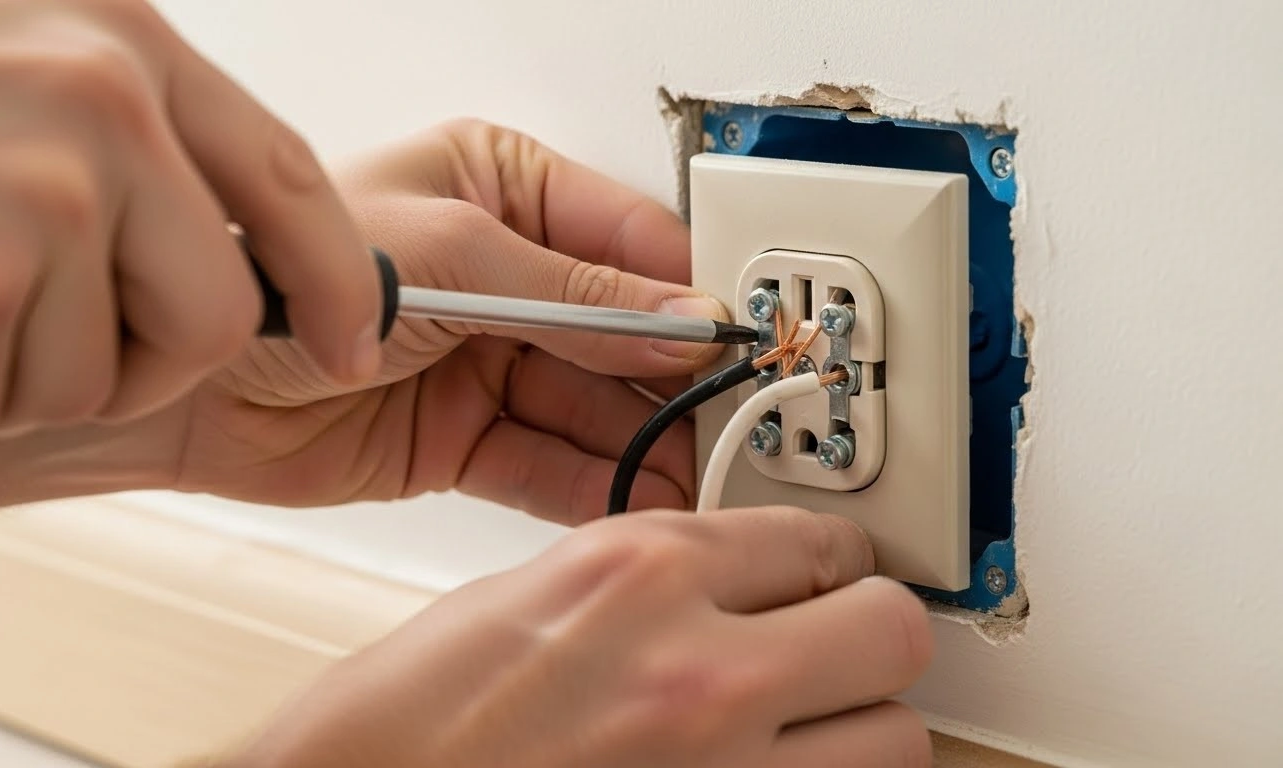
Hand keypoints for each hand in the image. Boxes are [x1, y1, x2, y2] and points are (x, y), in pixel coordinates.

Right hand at [0, 0, 383, 445]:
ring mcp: (42, 185)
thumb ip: (122, 128)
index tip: (353, 348)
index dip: (335, 281)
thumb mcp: (7, 68)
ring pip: (108, 377)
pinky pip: (11, 403)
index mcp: (124, 43)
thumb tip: (223, 243)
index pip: (286, 176)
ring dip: (22, 378)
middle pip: (221, 312)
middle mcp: (102, 97)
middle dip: (144, 363)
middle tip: (32, 337)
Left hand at [169, 119, 727, 520]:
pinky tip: (641, 504)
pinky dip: (596, 489)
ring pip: (597, 408)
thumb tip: (682, 318)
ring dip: (649, 444)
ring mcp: (490, 363)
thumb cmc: (287, 273)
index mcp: (505, 192)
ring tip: (705, 476)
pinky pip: (551, 465)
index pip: (633, 244)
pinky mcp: (466, 439)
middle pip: (626, 336)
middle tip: (741, 423)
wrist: (186, 380)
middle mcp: (508, 279)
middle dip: (679, 382)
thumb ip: (578, 294)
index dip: (691, 298)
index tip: (744, 341)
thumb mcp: (453, 254)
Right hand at [228, 507, 933, 767]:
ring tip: (805, 726)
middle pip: (892, 631)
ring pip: (897, 739)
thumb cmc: (406, 719)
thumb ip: (658, 578)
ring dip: (859, 727)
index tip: (825, 576)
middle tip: (834, 643)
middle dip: (868, 632)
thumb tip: (746, 581)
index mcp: (637, 575)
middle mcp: (695, 671)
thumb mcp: (537, 594)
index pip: (818, 539)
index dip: (828, 559)